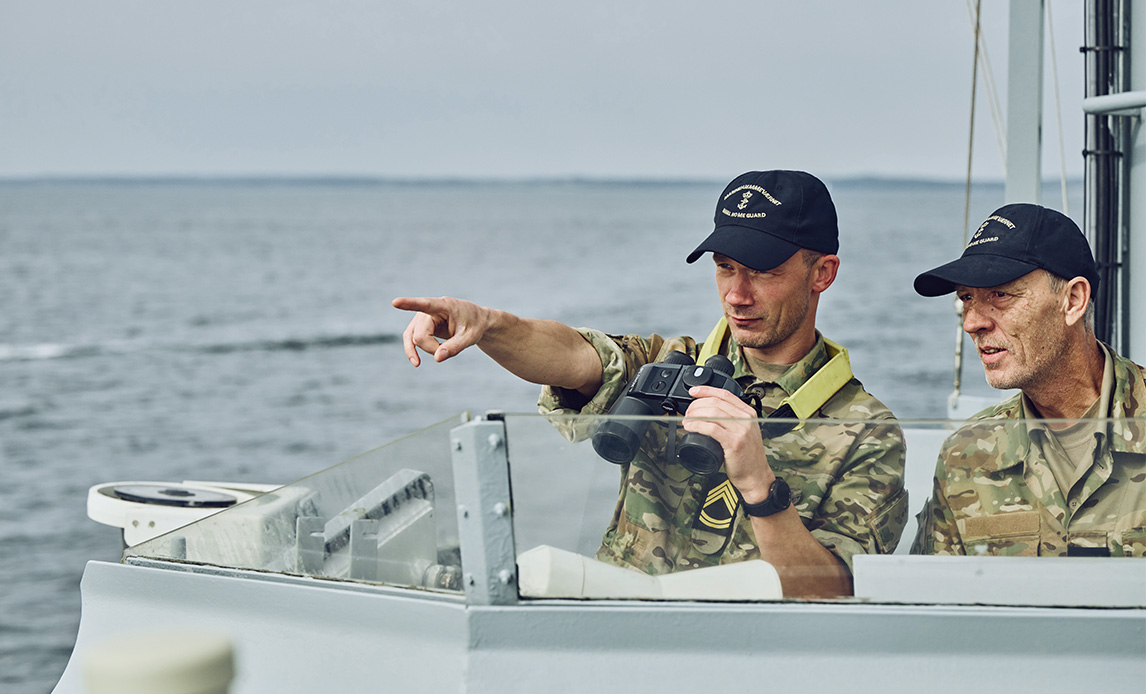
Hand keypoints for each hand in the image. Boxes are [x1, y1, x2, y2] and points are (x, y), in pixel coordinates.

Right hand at [392, 296, 491, 366]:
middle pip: (419, 334)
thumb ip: (455, 347)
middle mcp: (429, 310)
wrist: (476, 322)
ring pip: (412, 337)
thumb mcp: (470, 337)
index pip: (425, 304)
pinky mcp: (421, 326)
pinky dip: (413, 350)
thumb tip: (437, 358)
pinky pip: (411, 339)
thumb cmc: (475, 326)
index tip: (395, 302)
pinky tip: (417, 362)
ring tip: (424, 362)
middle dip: (430, 348)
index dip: (409, 304)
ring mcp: (423, 318)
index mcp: (444, 305)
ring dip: (421, 350)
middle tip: (448, 351)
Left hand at [682, 386, 775, 502]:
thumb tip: (709, 412)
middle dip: (697, 405)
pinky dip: (697, 425)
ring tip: (687, 420)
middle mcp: (746, 419)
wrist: (756, 476)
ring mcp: (741, 430)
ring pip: (713, 413)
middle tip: (688, 412)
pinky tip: (690, 427)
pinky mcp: (734, 442)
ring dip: (695, 415)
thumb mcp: (744, 432)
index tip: (693, 391)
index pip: (725, 394)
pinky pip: (712, 428)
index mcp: (748, 413)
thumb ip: (733, 420)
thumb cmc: (748, 457)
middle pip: (716, 402)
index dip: (706, 390)